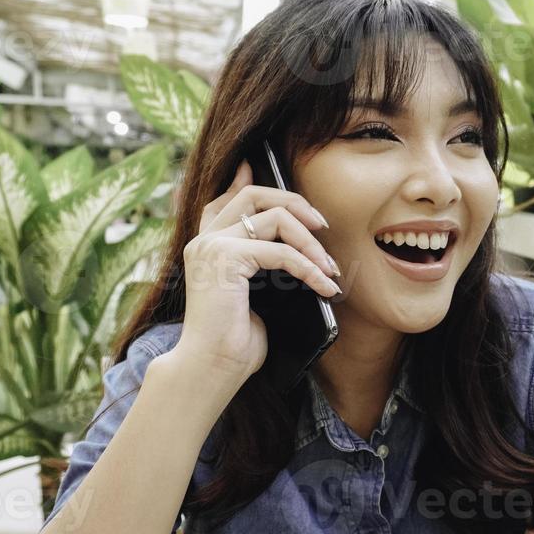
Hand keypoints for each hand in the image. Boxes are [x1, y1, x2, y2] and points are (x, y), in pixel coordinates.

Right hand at [176, 158, 340, 383]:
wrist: (212, 368)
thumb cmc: (234, 343)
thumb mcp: (255, 297)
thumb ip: (266, 268)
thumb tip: (299, 253)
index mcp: (206, 247)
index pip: (222, 200)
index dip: (243, 180)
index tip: (256, 165)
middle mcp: (204, 241)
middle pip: (253, 195)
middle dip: (294, 202)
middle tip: (322, 225)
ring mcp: (212, 246)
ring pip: (273, 216)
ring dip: (310, 241)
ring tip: (329, 267)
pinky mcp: (225, 258)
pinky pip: (281, 251)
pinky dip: (309, 268)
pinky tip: (325, 285)